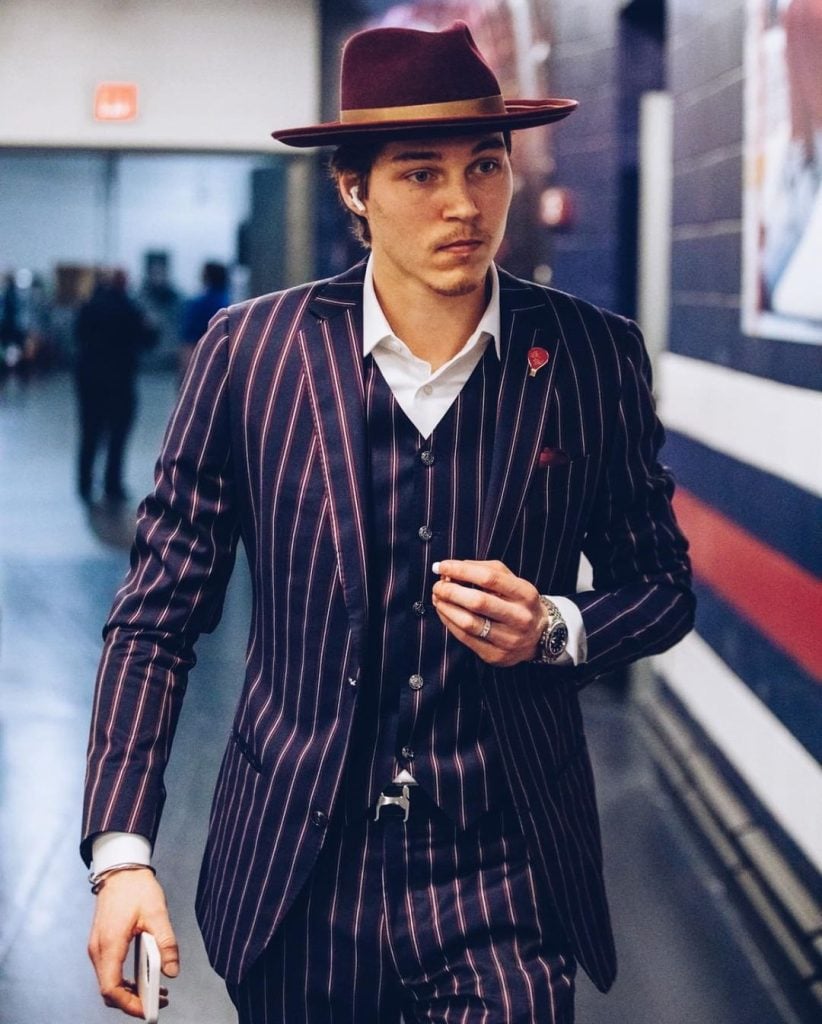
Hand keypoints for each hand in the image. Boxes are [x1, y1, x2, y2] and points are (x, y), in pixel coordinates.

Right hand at [88, 868, 177, 1017]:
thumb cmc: (137, 888)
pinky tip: (145, 979)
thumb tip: (172, 972)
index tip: (149, 1011)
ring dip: (130, 993)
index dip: (129, 1005)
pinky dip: (125, 981)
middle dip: (133, 1002)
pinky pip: (110, 971)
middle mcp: (98, 950)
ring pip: (109, 983)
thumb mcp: (157, 913)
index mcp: (110, 944)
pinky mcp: (102, 944)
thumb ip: (166, 943)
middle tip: (160, 1003)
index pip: (111, 988)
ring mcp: (97, 948)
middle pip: (109, 991)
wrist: (120, 869)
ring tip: (158, 993)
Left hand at [431, 559, 547, 666]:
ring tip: (437, 598)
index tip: (442, 566)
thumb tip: (452, 569)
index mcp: (525, 594)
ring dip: (446, 608)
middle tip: (437, 586)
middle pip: (478, 602)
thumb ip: (485, 570)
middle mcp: (520, 617)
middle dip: (451, 591)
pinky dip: (449, 622)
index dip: (461, 571)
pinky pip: (466, 638)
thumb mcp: (511, 580)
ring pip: (469, 623)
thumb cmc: (518, 601)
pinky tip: (444, 612)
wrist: (539, 635)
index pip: (489, 578)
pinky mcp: (496, 655)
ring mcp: (509, 639)